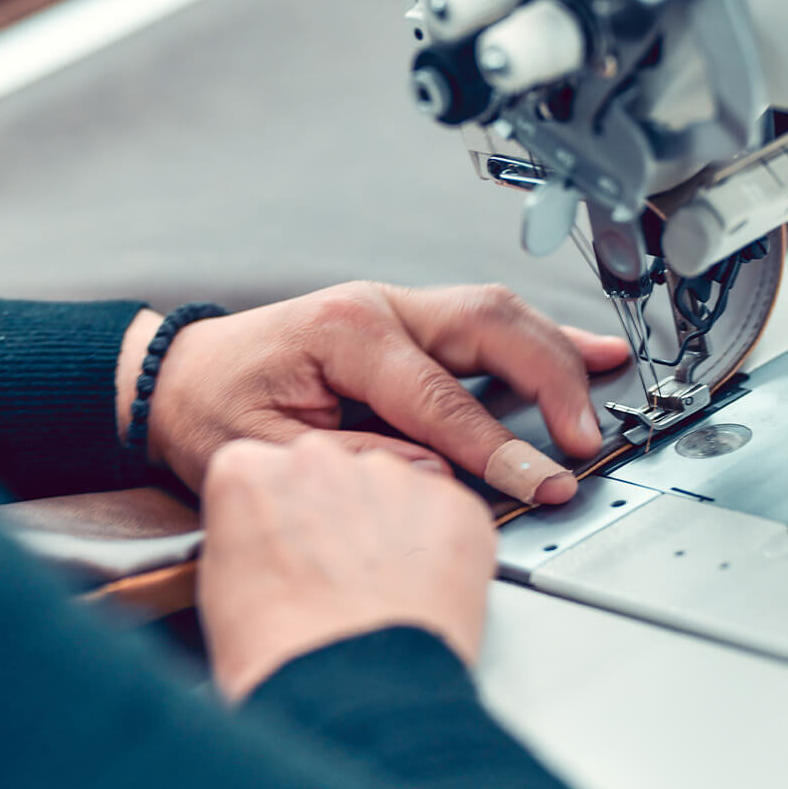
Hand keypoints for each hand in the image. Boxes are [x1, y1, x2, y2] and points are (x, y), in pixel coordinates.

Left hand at [119, 283, 631, 504]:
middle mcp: (376, 306)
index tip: (544, 483)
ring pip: (498, 314)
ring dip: (559, 351)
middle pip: (490, 329)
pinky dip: (541, 337)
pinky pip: (487, 321)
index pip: (443, 399)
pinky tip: (588, 351)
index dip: (501, 449)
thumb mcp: (266, 453)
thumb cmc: (212, 412)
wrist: (178, 379)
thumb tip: (433, 479)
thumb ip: (351, 464)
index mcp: (344, 335)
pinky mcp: (406, 319)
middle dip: (551, 382)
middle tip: (586, 436)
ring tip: (610, 383)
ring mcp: (395, 305)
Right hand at [196, 435, 497, 699]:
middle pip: (334, 472)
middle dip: (341, 514)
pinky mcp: (450, 502)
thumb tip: (274, 536)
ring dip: (393, 530)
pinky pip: (449, 516)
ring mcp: (390, 476)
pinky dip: (444, 550)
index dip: (287, 516)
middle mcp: (318, 457)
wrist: (348, 693)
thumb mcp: (223, 582)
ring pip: (395, 491)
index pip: (270, 471)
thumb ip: (250, 530)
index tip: (296, 545)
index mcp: (249, 467)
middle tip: (344, 575)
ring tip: (384, 593)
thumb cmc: (281, 654)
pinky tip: (422, 593)